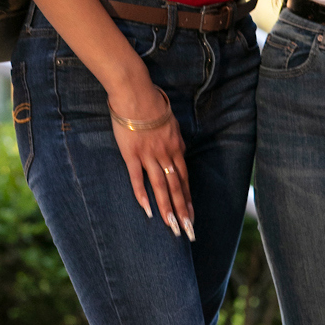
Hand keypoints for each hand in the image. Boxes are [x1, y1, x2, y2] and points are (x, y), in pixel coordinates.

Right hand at [108, 77, 193, 238]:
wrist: (136, 94)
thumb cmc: (153, 105)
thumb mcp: (172, 123)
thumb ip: (175, 140)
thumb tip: (179, 151)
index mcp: (176, 147)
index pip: (184, 179)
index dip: (188, 198)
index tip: (192, 216)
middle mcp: (166, 154)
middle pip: (176, 187)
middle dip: (183, 210)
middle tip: (188, 231)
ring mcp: (149, 155)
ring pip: (160, 186)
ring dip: (167, 208)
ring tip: (172, 227)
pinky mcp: (132, 154)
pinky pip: (138, 178)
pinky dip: (142, 195)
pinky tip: (147, 210)